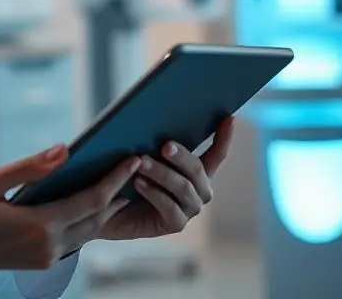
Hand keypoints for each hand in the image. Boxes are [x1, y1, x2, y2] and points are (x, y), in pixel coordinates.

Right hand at [0, 145, 139, 282]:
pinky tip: (91, 207)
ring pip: (88, 233)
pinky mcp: (40, 262)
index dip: (115, 178)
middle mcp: (49, 246)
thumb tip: (64, 150)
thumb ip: (30, 167)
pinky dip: (88, 222)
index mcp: (40, 225)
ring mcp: (45, 258)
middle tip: (137, 169)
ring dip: (107, 211)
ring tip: (123, 188)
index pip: (91, 200)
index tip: (133, 159)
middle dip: (118, 194)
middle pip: (96, 218)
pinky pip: (74, 240)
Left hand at [96, 117, 234, 242]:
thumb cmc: (129, 176)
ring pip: (183, 187)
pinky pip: (169, 207)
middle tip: (164, 145)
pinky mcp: (175, 224)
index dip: (224, 137)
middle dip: (182, 156)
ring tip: (142, 162)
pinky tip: (138, 183)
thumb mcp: (143, 156)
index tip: (230, 118)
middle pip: (198, 169)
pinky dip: (154, 193)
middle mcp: (199, 190)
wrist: (111, 210)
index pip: (216, 154)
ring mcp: (190, 208)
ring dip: (162, 173)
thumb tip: (155, 119)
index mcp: (197, 172)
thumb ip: (155, 143)